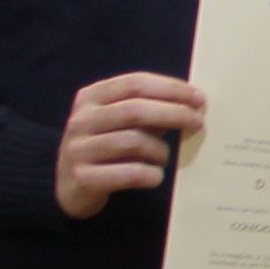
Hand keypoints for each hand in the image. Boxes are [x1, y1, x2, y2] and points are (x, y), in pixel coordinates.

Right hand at [54, 72, 202, 218]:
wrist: (70, 185)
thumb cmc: (107, 146)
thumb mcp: (123, 123)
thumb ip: (151, 111)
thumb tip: (194, 104)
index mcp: (91, 97)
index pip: (135, 84)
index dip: (170, 88)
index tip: (199, 98)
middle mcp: (81, 120)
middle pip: (135, 110)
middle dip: (173, 113)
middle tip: (198, 122)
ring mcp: (79, 149)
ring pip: (133, 142)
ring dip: (160, 150)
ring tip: (165, 157)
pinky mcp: (84, 178)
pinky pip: (129, 173)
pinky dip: (150, 174)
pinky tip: (156, 176)